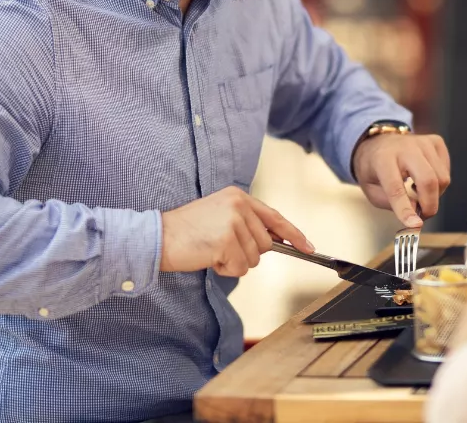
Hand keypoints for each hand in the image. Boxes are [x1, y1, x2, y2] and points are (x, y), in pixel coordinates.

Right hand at [160, 186, 312, 276]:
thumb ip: (245, 223)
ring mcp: (233, 222)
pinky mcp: (226, 241)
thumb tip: (274, 242)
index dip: (294, 235)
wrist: (158, 237)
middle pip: (266, 244)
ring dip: (234, 262)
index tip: (308, 248)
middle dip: (247, 253)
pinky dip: (226, 269)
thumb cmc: (186, 231)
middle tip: (221, 248)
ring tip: (211, 250)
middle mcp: (239, 205)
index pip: (275, 217)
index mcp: (238, 196)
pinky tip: (209, 258)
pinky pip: (240, 268)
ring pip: (254, 258)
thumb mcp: (219, 216)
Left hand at [352, 132, 449, 227]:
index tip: (415, 224)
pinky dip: (439, 183)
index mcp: (383, 159)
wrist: (378, 142)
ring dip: (434, 195)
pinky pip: (446, 170)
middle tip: (423, 215)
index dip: (405, 209)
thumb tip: (415, 212)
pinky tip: (424, 181)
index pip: (396, 188)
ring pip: (442, 177)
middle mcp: (405, 148)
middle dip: (430, 204)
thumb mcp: (370, 189)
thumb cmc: (374, 167)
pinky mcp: (436, 142)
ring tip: (418, 194)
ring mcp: (423, 143)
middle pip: (428, 179)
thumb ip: (390, 203)